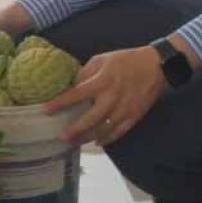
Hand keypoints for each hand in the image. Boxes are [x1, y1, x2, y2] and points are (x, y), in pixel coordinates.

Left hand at [48, 46, 168, 146]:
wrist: (155, 66)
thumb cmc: (125, 60)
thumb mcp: (101, 59)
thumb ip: (85, 73)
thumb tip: (72, 85)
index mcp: (102, 81)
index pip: (76, 94)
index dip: (60, 103)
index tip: (46, 110)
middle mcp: (112, 97)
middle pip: (90, 118)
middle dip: (75, 129)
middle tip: (61, 136)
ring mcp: (124, 109)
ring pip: (104, 129)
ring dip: (88, 138)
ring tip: (75, 143)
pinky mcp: (134, 116)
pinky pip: (119, 131)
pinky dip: (107, 139)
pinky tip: (97, 143)